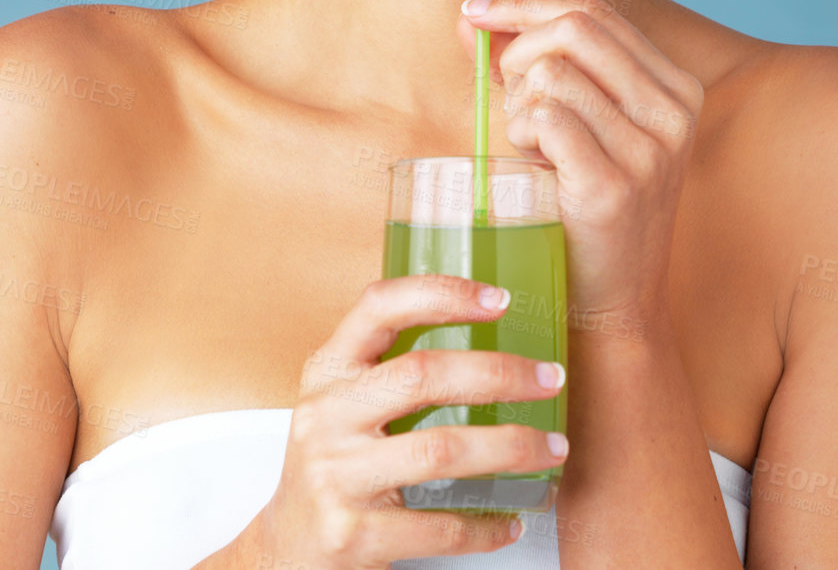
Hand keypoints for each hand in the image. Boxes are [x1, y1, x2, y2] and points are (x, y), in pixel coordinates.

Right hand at [253, 274, 568, 568]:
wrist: (285, 548)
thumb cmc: (333, 462)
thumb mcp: (342, 402)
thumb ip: (390, 368)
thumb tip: (493, 343)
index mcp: (328, 369)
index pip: (379, 306)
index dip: (441, 293)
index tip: (498, 298)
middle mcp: (327, 414)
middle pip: (423, 374)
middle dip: (499, 373)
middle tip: (550, 379)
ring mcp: (336, 475)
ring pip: (441, 450)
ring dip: (511, 447)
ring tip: (551, 449)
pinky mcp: (352, 534)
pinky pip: (438, 526)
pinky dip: (485, 526)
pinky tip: (508, 521)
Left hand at [456, 0, 702, 335]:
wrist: (609, 304)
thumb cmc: (579, 207)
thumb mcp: (570, 124)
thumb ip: (527, 67)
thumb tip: (469, 15)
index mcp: (674, 87)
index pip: (593, 12)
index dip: (525, 5)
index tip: (473, 12)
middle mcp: (673, 111)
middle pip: (574, 29)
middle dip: (517, 50)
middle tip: (502, 93)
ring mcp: (650, 150)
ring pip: (553, 73)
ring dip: (518, 104)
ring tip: (530, 146)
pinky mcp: (614, 186)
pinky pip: (545, 117)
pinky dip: (521, 132)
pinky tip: (531, 164)